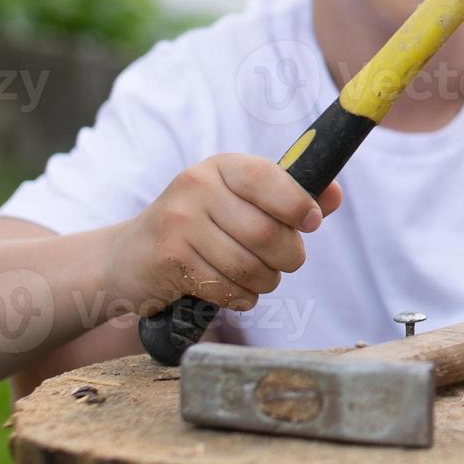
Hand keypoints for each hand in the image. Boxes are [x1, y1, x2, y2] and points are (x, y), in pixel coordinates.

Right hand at [107, 154, 342, 314]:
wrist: (128, 257)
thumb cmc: (200, 227)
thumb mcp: (239, 202)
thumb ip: (289, 198)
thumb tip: (335, 194)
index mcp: (222, 166)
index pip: (269, 177)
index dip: (299, 204)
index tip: (311, 223)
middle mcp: (197, 186)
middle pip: (267, 232)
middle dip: (288, 257)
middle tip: (284, 263)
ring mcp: (178, 222)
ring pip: (249, 266)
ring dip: (265, 282)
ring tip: (257, 278)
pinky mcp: (168, 259)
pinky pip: (226, 288)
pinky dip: (241, 297)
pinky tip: (232, 290)